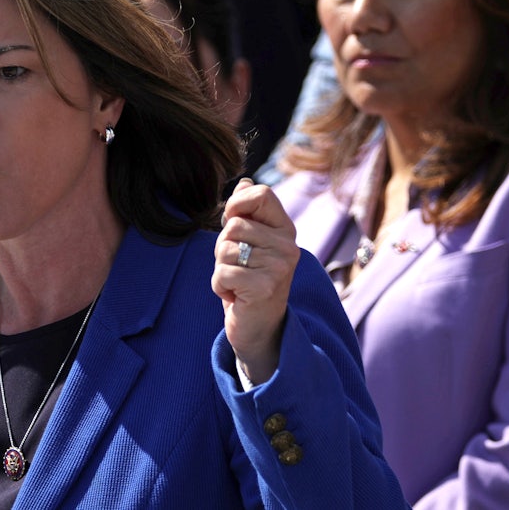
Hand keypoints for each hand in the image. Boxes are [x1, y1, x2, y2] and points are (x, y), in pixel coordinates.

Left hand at [212, 177, 299, 384]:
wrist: (258, 328)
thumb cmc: (249, 281)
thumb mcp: (249, 244)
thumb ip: (247, 214)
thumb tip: (244, 181)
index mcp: (285, 230)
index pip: (261, 194)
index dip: (237, 204)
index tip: (231, 222)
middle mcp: (288, 246)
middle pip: (233, 224)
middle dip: (223, 247)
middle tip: (238, 267)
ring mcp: (279, 267)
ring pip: (225, 249)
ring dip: (221, 269)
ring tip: (238, 282)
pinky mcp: (264, 288)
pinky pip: (222, 273)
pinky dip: (220, 287)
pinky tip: (236, 296)